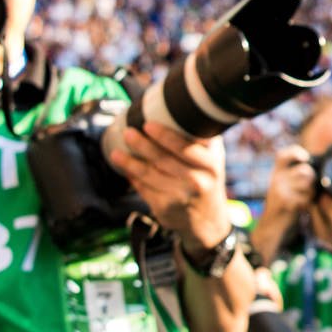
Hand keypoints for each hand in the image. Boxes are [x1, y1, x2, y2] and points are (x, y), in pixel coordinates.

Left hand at [107, 120, 232, 250]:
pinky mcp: (166, 209)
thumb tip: (173, 109)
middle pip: (164, 160)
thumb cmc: (207, 181)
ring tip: (117, 152)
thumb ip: (200, 140)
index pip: (186, 148)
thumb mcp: (213, 161)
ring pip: (150, 176)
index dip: (165, 136)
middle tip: (128, 132)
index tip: (148, 123)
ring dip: (130, 163)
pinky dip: (133, 178)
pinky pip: (144, 189)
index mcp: (211, 165)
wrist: (209, 222)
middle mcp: (198, 182)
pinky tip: (125, 169)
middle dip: (143, 145)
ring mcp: (181, 197)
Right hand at [262, 144, 314, 218]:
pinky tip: (303, 207)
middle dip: (313, 178)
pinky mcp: (284, 201)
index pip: (283, 155)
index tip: (306, 158)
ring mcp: (279, 189)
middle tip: (310, 188)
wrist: (272, 223)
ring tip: (306, 198)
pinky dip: (308, 203)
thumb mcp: (284, 185)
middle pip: (305, 170)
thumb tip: (315, 165)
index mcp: (277, 172)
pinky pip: (305, 198)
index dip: (296, 152)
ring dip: (312, 192)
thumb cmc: (284, 202)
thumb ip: (295, 174)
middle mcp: (276, 178)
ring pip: (307, 184)